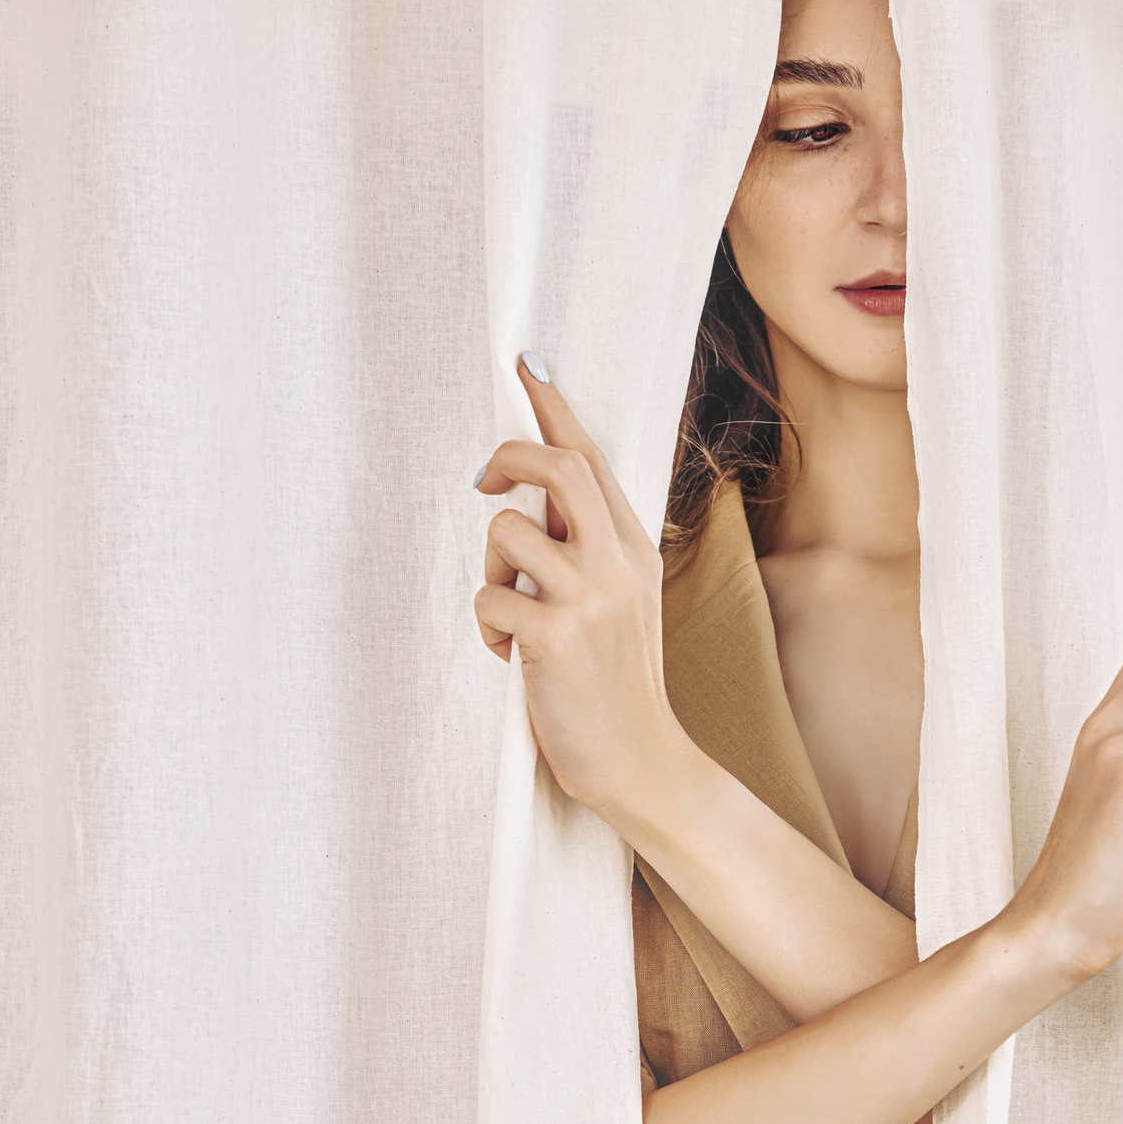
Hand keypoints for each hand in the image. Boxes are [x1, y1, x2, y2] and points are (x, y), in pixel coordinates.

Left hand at [470, 353, 686, 816]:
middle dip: (506, 460)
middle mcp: (617, 561)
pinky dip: (488, 627)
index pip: (593, 459)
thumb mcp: (622, 601)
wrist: (640, 760)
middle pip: (555, 469)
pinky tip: (512, 657)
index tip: (527, 363)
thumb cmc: (617, 682)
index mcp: (634, 546)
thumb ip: (588, 548)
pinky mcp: (554, 636)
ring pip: (505, 532)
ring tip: (513, 615)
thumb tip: (530, 499)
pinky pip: (488, 598)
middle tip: (482, 479)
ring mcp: (588, 597)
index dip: (554, 408)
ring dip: (492, 572)